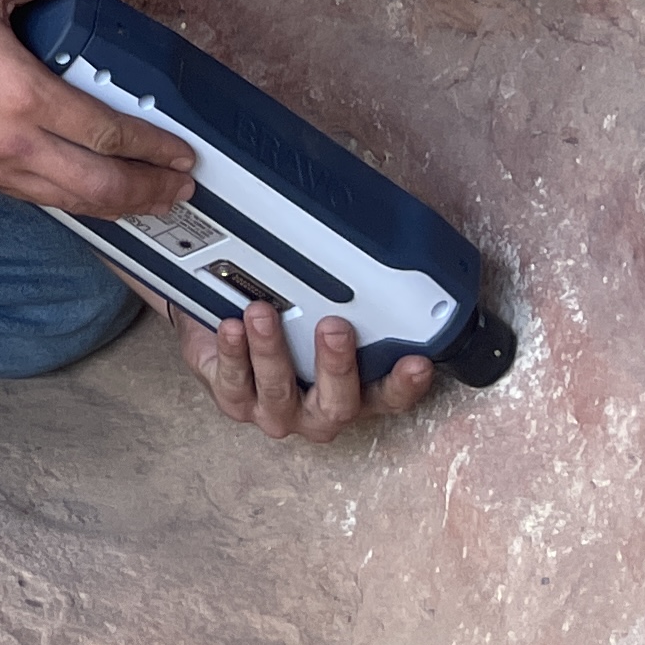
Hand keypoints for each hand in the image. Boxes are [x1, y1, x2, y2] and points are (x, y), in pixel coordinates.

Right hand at [0, 0, 197, 218]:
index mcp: (24, 94)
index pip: (107, 131)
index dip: (153, 146)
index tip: (183, 151)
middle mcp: (15, 143)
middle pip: (99, 183)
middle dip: (149, 189)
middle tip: (182, 187)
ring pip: (71, 203)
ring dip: (118, 206)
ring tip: (151, 201)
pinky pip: (40, 201)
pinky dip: (75, 203)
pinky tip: (92, 196)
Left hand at [171, 299, 438, 443]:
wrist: (226, 328)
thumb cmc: (288, 317)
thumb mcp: (321, 304)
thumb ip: (354, 286)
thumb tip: (383, 235)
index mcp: (353, 391)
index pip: (389, 395)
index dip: (405, 383)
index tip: (417, 360)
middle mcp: (318, 408)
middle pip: (338, 402)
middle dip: (337, 365)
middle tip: (334, 327)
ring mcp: (277, 410)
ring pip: (279, 391)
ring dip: (272, 351)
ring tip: (263, 313)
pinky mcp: (234, 400)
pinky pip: (233, 383)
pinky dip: (232, 354)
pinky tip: (230, 326)